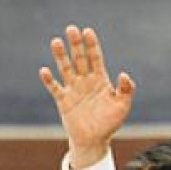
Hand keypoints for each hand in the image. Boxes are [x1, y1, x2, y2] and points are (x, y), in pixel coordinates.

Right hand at [39, 25, 135, 169]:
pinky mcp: (63, 101)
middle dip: (75, 44)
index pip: (95, 58)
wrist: (94, 141)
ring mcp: (73, 90)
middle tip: (71, 29)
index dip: (91, 45)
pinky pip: (55, 88)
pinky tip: (44, 70)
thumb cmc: (109, 123)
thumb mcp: (122, 106)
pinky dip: (49, 80)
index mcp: (100, 80)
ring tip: (56, 42)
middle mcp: (85, 81)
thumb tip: (123, 74)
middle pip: (79, 59)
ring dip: (61, 56)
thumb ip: (125, 90)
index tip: (87, 31)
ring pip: (66, 69)